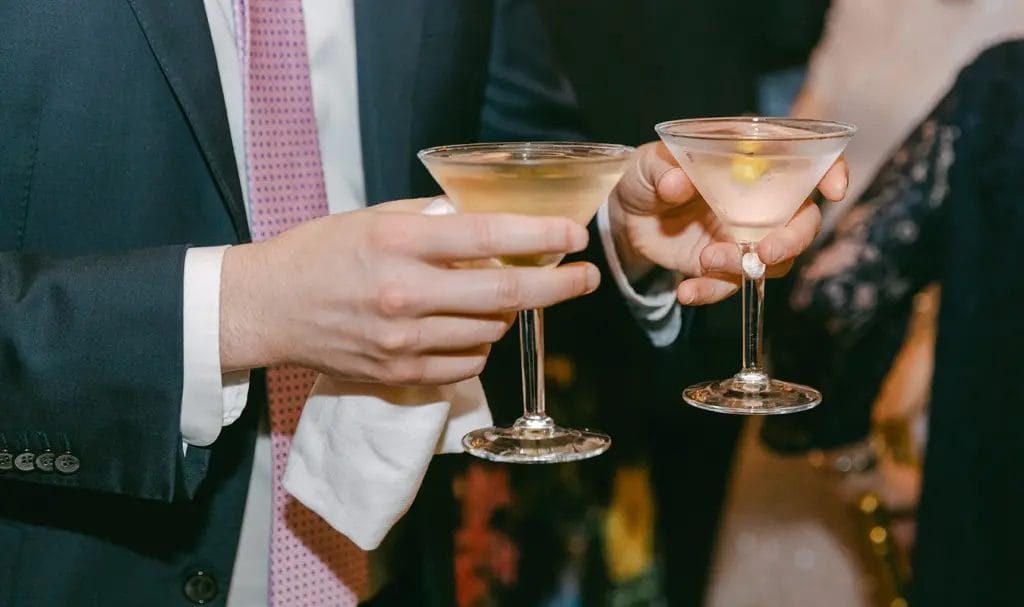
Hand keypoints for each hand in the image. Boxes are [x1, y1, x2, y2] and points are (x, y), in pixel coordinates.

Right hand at [220, 200, 599, 384]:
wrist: (267, 308)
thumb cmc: (318, 254)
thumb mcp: (371, 218)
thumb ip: (432, 218)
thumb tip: (487, 218)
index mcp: (397, 243)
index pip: (486, 237)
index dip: (540, 235)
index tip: (574, 234)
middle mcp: (403, 294)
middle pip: (503, 292)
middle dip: (557, 285)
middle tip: (585, 277)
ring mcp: (402, 340)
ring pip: (490, 332)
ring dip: (509, 313)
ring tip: (503, 296)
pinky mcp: (399, 372)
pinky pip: (467, 364)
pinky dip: (480, 346)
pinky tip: (468, 327)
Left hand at [608, 141, 848, 304]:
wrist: (630, 215)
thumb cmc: (649, 174)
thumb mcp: (648, 163)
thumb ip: (662, 169)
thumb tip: (677, 182)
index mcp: (753, 158)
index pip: (808, 158)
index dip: (830, 170)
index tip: (833, 189)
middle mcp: (762, 199)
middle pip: (802, 220)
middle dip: (794, 239)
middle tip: (765, 252)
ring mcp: (747, 235)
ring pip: (774, 260)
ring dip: (746, 268)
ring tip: (706, 262)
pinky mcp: (727, 265)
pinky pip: (732, 285)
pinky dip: (712, 292)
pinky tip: (687, 291)